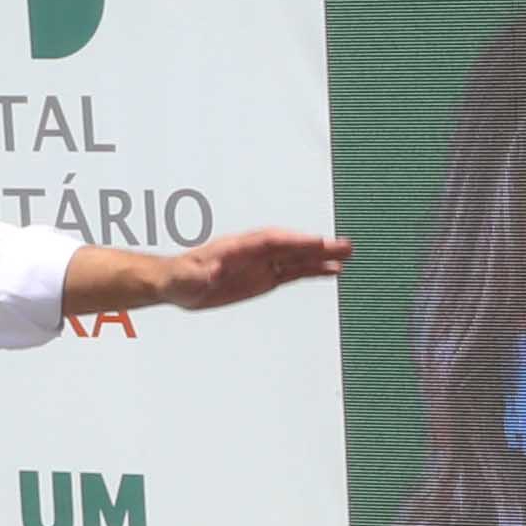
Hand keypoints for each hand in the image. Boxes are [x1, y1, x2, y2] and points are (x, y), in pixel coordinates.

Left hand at [154, 228, 350, 310]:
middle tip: (344, 244)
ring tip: (348, 254)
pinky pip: (294, 272)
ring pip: (297, 257)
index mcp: (236, 247)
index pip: (270, 241)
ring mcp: (262, 264)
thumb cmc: (179, 278)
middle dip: (317, 245)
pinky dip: (314, 270)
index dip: (294, 241)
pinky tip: (333, 270)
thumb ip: (198, 275)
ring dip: (322, 256)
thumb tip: (209, 273)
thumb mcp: (185, 279)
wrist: (177, 285)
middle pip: (290, 245)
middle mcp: (254, 252)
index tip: (316, 242)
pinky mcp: (266, 277)